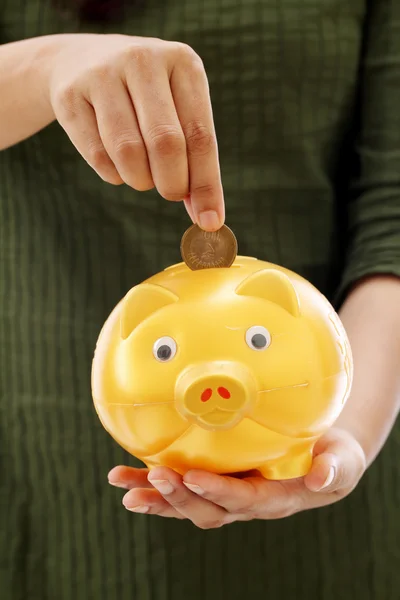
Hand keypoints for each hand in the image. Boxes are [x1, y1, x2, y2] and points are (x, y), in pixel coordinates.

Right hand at [47, 34, 223, 229]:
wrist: (78, 62)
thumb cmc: (144, 100)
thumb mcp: (177, 113)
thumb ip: (194, 160)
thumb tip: (207, 217)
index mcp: (183, 62)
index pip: (201, 135)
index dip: (207, 184)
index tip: (209, 221)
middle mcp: (143, 60)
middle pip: (166, 143)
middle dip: (172, 184)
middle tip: (171, 193)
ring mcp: (102, 74)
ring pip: (129, 152)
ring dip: (140, 180)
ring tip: (142, 175)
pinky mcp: (70, 95)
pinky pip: (99, 156)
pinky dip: (114, 175)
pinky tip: (117, 166)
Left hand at [108, 428, 365, 528]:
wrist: (321, 457)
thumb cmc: (333, 456)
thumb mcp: (342, 459)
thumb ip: (335, 468)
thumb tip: (322, 476)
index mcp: (275, 498)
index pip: (243, 499)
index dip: (217, 490)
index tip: (192, 476)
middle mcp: (246, 502)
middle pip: (208, 509)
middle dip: (179, 496)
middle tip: (154, 477)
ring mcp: (227, 494)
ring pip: (188, 504)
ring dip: (156, 498)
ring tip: (125, 491)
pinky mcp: (215, 481)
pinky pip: (182, 487)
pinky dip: (154, 486)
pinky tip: (128, 479)